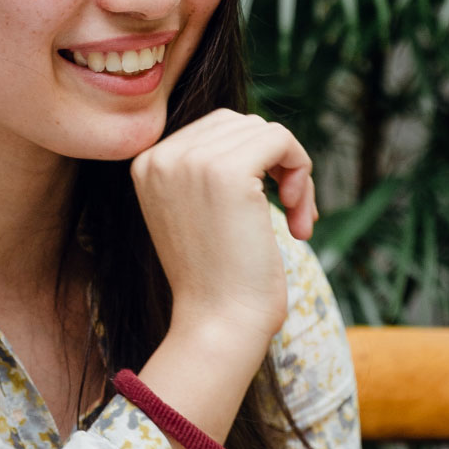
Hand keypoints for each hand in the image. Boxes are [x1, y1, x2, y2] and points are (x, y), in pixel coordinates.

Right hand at [130, 110, 316, 346]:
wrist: (217, 324)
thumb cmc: (218, 281)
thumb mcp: (197, 213)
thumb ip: (209, 170)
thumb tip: (257, 132)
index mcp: (147, 164)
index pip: (214, 129)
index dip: (254, 162)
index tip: (269, 208)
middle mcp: (161, 156)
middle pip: (241, 124)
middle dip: (274, 163)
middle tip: (292, 213)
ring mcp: (192, 161)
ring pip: (265, 131)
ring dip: (294, 173)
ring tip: (298, 219)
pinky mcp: (228, 171)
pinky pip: (282, 140)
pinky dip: (302, 171)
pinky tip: (298, 216)